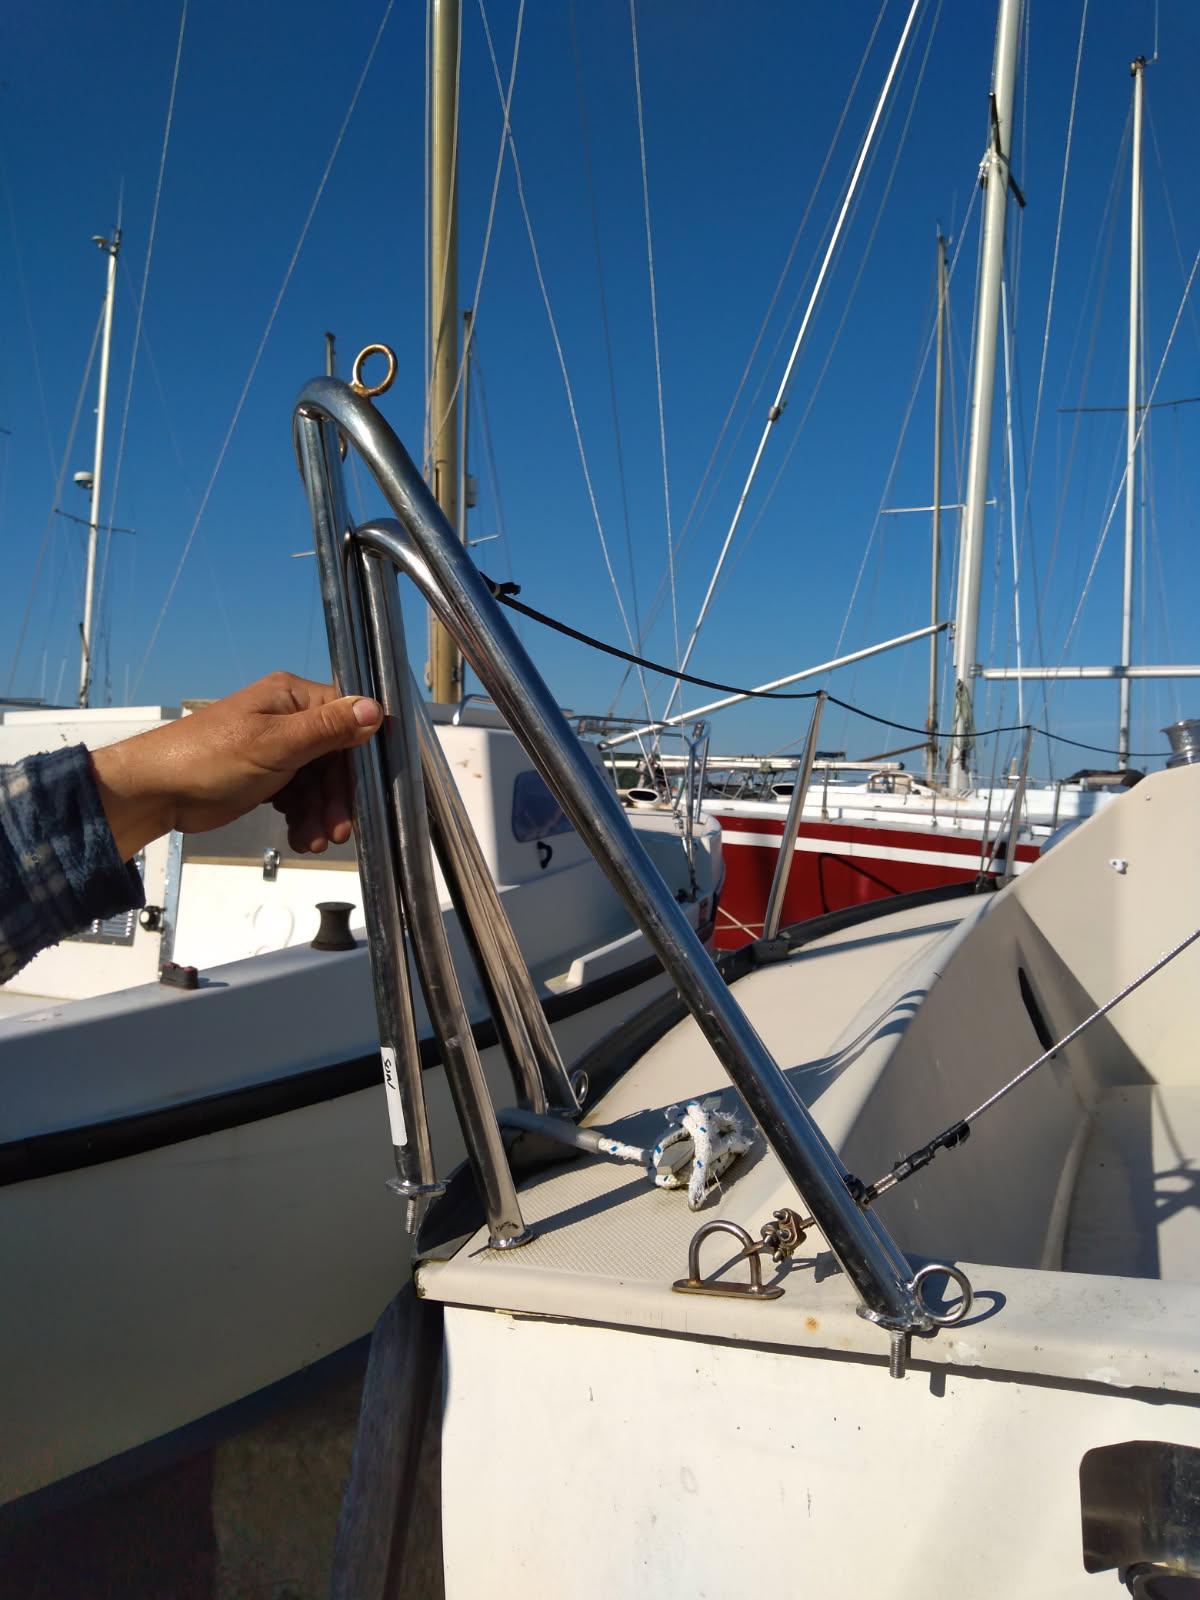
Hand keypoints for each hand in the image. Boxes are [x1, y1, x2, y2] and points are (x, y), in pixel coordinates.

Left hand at [90, 671, 382, 859]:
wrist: (155, 792)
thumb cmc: (208, 759)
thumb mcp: (275, 744)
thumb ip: (327, 729)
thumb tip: (375, 708)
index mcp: (292, 697)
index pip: (346, 719)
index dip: (361, 754)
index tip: (372, 788)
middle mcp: (289, 719)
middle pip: (336, 758)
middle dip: (338, 797)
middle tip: (339, 830)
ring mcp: (278, 748)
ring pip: (319, 782)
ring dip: (321, 813)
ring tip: (314, 841)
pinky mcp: (267, 776)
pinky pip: (299, 796)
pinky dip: (303, 817)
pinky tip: (299, 837)